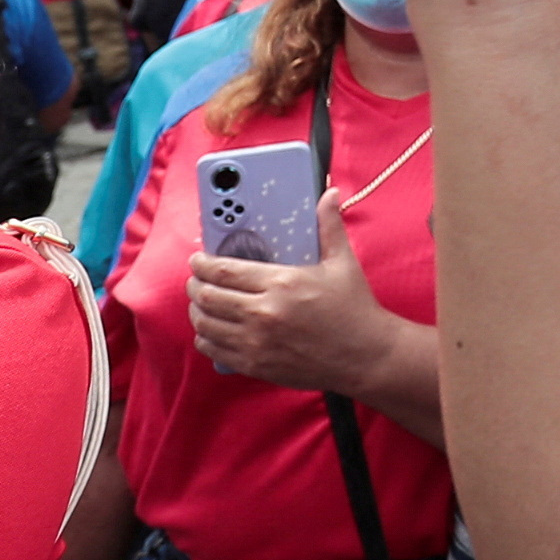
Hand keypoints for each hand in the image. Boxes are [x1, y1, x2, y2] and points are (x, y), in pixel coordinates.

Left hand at [190, 218, 396, 392]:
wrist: (365, 355)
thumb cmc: (354, 308)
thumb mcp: (343, 263)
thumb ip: (330, 226)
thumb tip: (330, 194)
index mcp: (282, 283)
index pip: (224, 271)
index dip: (203, 264)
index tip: (198, 259)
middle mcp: (263, 313)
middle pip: (208, 296)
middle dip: (195, 285)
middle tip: (196, 280)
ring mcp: (257, 342)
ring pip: (205, 324)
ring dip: (197, 311)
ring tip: (201, 302)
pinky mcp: (256, 365)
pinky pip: (214, 350)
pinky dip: (205, 338)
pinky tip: (210, 330)